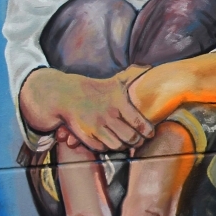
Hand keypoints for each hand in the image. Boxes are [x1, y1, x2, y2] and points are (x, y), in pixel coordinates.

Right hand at [21, 65, 154, 152]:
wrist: (66, 94)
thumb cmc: (96, 89)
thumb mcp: (115, 81)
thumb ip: (133, 75)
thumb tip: (148, 67)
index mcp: (119, 102)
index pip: (140, 123)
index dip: (148, 131)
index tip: (150, 133)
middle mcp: (108, 115)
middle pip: (131, 138)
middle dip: (138, 141)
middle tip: (140, 140)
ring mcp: (96, 126)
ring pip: (117, 146)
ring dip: (124, 147)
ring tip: (127, 143)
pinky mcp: (85, 134)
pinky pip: (101, 148)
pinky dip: (107, 147)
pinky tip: (111, 142)